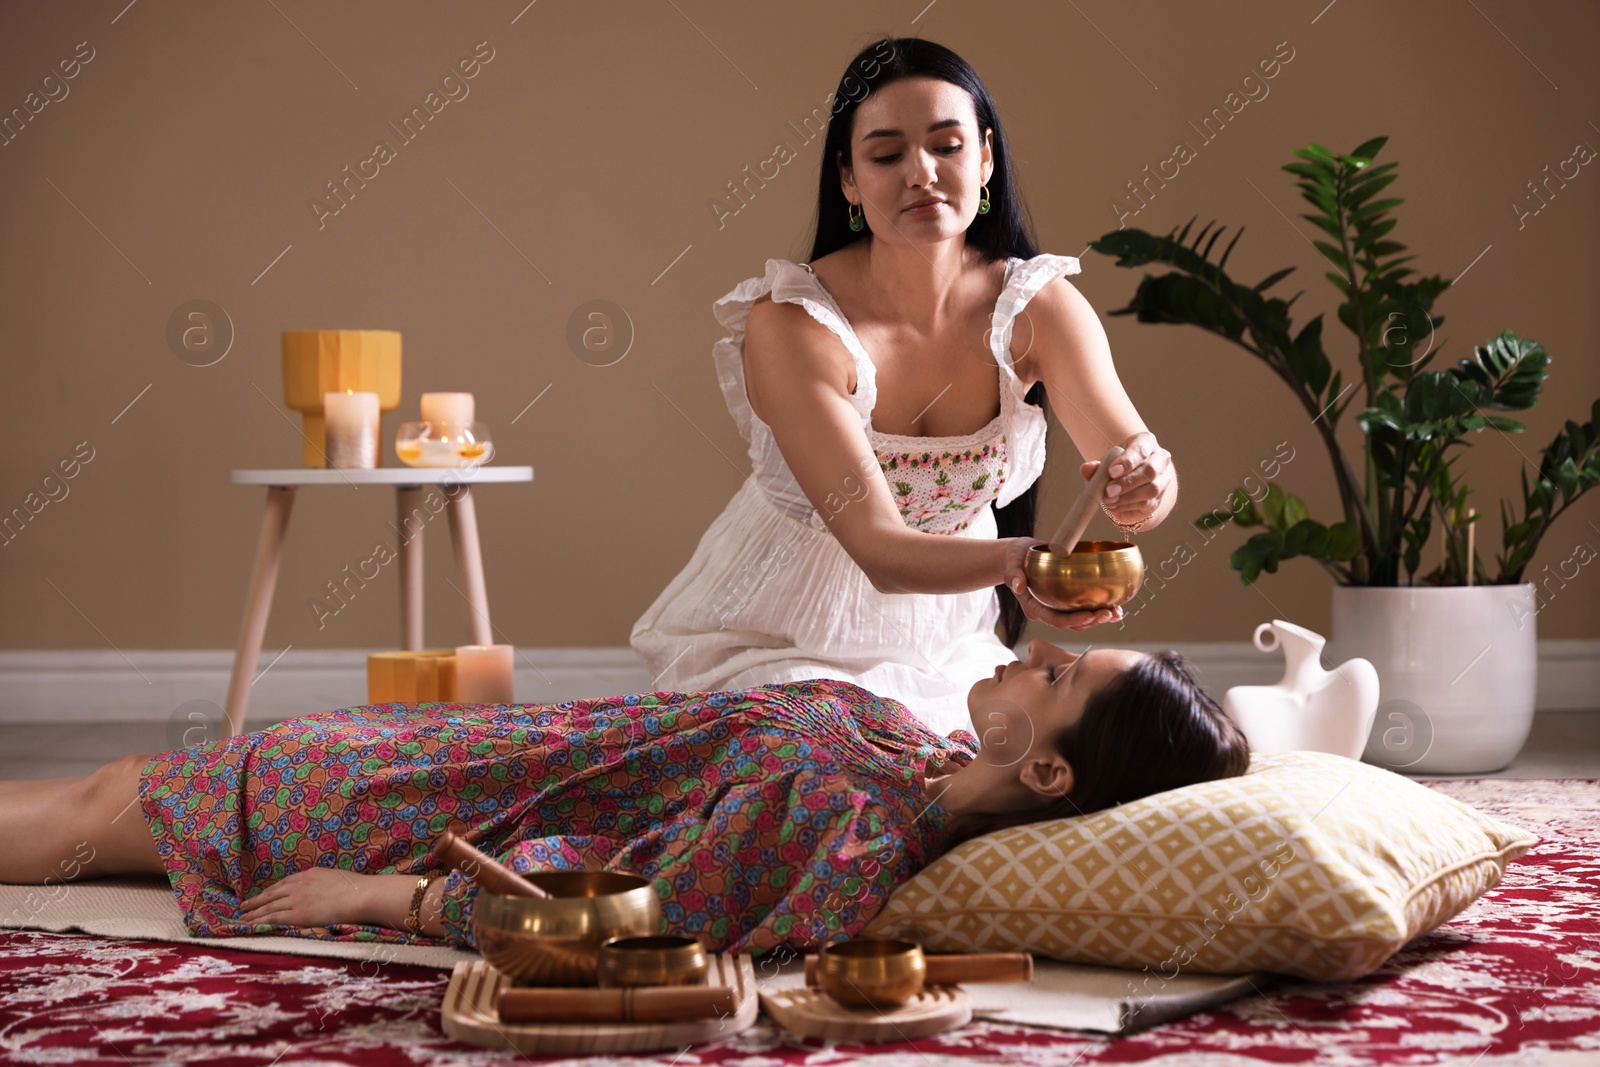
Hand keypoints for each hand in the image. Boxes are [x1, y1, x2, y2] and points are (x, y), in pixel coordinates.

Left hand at [239, 866, 371, 928]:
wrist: (359, 895)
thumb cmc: (356, 888)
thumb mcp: (336, 877)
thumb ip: (323, 883)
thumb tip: (323, 889)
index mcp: (309, 875)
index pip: (285, 883)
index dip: (271, 891)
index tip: (263, 895)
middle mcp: (299, 885)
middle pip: (272, 894)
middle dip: (257, 901)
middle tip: (244, 906)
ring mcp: (297, 899)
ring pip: (269, 907)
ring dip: (254, 913)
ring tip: (242, 918)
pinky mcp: (297, 914)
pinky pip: (273, 918)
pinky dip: (260, 921)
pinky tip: (251, 925)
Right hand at [1000, 538, 1123, 631]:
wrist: (1018, 556)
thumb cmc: (1014, 559)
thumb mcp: (1011, 563)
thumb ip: (1013, 575)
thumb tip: (1018, 585)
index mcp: (1035, 608)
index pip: (1056, 620)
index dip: (1074, 620)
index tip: (1090, 615)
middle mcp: (1048, 611)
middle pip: (1072, 623)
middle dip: (1092, 621)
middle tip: (1110, 613)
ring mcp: (1058, 607)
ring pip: (1081, 619)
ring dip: (1099, 618)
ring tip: (1117, 613)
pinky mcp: (1067, 599)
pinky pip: (1084, 607)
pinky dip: (1099, 608)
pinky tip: (1115, 606)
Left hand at [1081, 431, 1171, 530]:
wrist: (1129, 482)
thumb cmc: (1115, 467)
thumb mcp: (1105, 463)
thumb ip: (1096, 467)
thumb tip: (1085, 469)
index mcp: (1146, 442)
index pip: (1141, 449)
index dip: (1127, 461)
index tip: (1111, 471)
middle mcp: (1159, 459)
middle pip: (1150, 470)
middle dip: (1127, 482)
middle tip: (1108, 491)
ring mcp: (1163, 479)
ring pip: (1152, 489)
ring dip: (1128, 497)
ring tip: (1108, 500)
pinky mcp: (1160, 498)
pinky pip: (1147, 503)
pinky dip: (1128, 506)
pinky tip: (1114, 505)